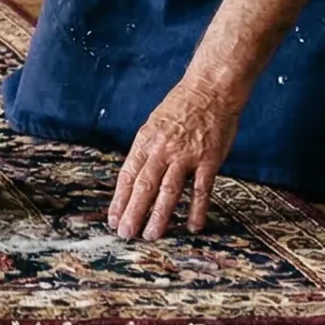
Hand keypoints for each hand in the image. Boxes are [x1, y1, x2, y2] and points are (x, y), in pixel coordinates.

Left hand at [107, 74, 245, 239]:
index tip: (114, 219)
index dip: (120, 200)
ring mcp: (186, 156)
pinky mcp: (209, 160)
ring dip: (159, 216)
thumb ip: (147, 151)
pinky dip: (198, 209)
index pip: (127, 176)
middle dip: (133, 213)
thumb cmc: (182, 107)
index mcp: (145, 141)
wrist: (210, 89)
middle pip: (143, 187)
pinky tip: (194, 226)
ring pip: (168, 191)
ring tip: (151, 235)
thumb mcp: (154, 124)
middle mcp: (162, 150)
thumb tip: (136, 176)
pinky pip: (201, 189)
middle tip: (126, 234)